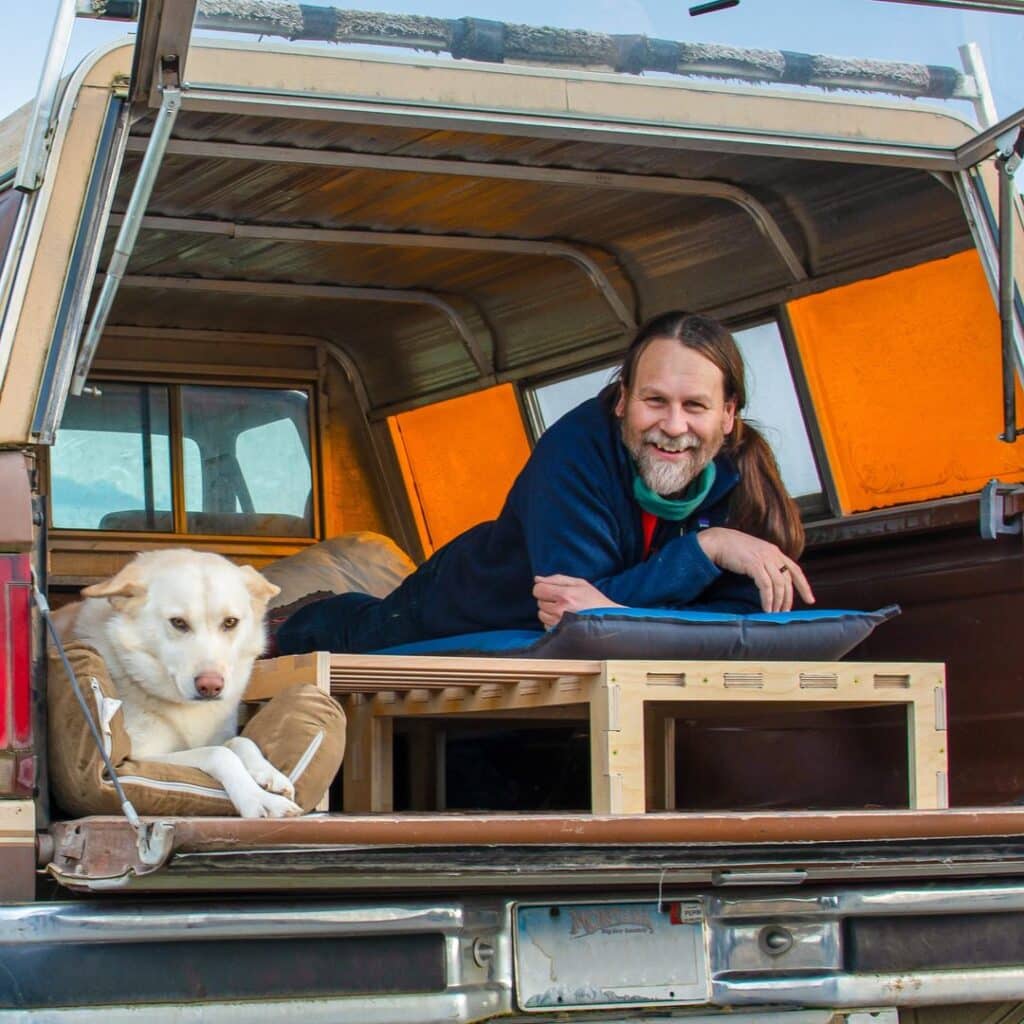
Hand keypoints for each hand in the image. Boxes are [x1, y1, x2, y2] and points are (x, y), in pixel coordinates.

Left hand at [532, 574, 621, 628]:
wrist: (608, 620)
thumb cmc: (594, 600)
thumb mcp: (579, 583)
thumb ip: (556, 579)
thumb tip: (537, 579)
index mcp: (565, 595)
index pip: (538, 589)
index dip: (543, 589)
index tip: (551, 591)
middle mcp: (560, 610)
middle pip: (539, 602)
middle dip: (548, 600)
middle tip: (564, 602)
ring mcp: (559, 623)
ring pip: (541, 614)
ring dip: (549, 612)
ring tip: (564, 611)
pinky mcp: (559, 633)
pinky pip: (546, 625)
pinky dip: (552, 622)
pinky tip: (564, 620)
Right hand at [697, 527, 814, 612]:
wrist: (718, 541)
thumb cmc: (733, 549)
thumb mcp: (755, 554)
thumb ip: (766, 563)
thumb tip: (772, 582)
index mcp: (775, 551)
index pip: (795, 570)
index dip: (804, 586)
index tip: (810, 600)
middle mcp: (773, 554)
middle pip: (788, 580)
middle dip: (788, 599)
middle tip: (785, 612)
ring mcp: (764, 558)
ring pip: (779, 585)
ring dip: (778, 601)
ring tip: (774, 613)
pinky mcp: (754, 565)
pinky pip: (766, 586)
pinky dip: (768, 599)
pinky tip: (766, 608)